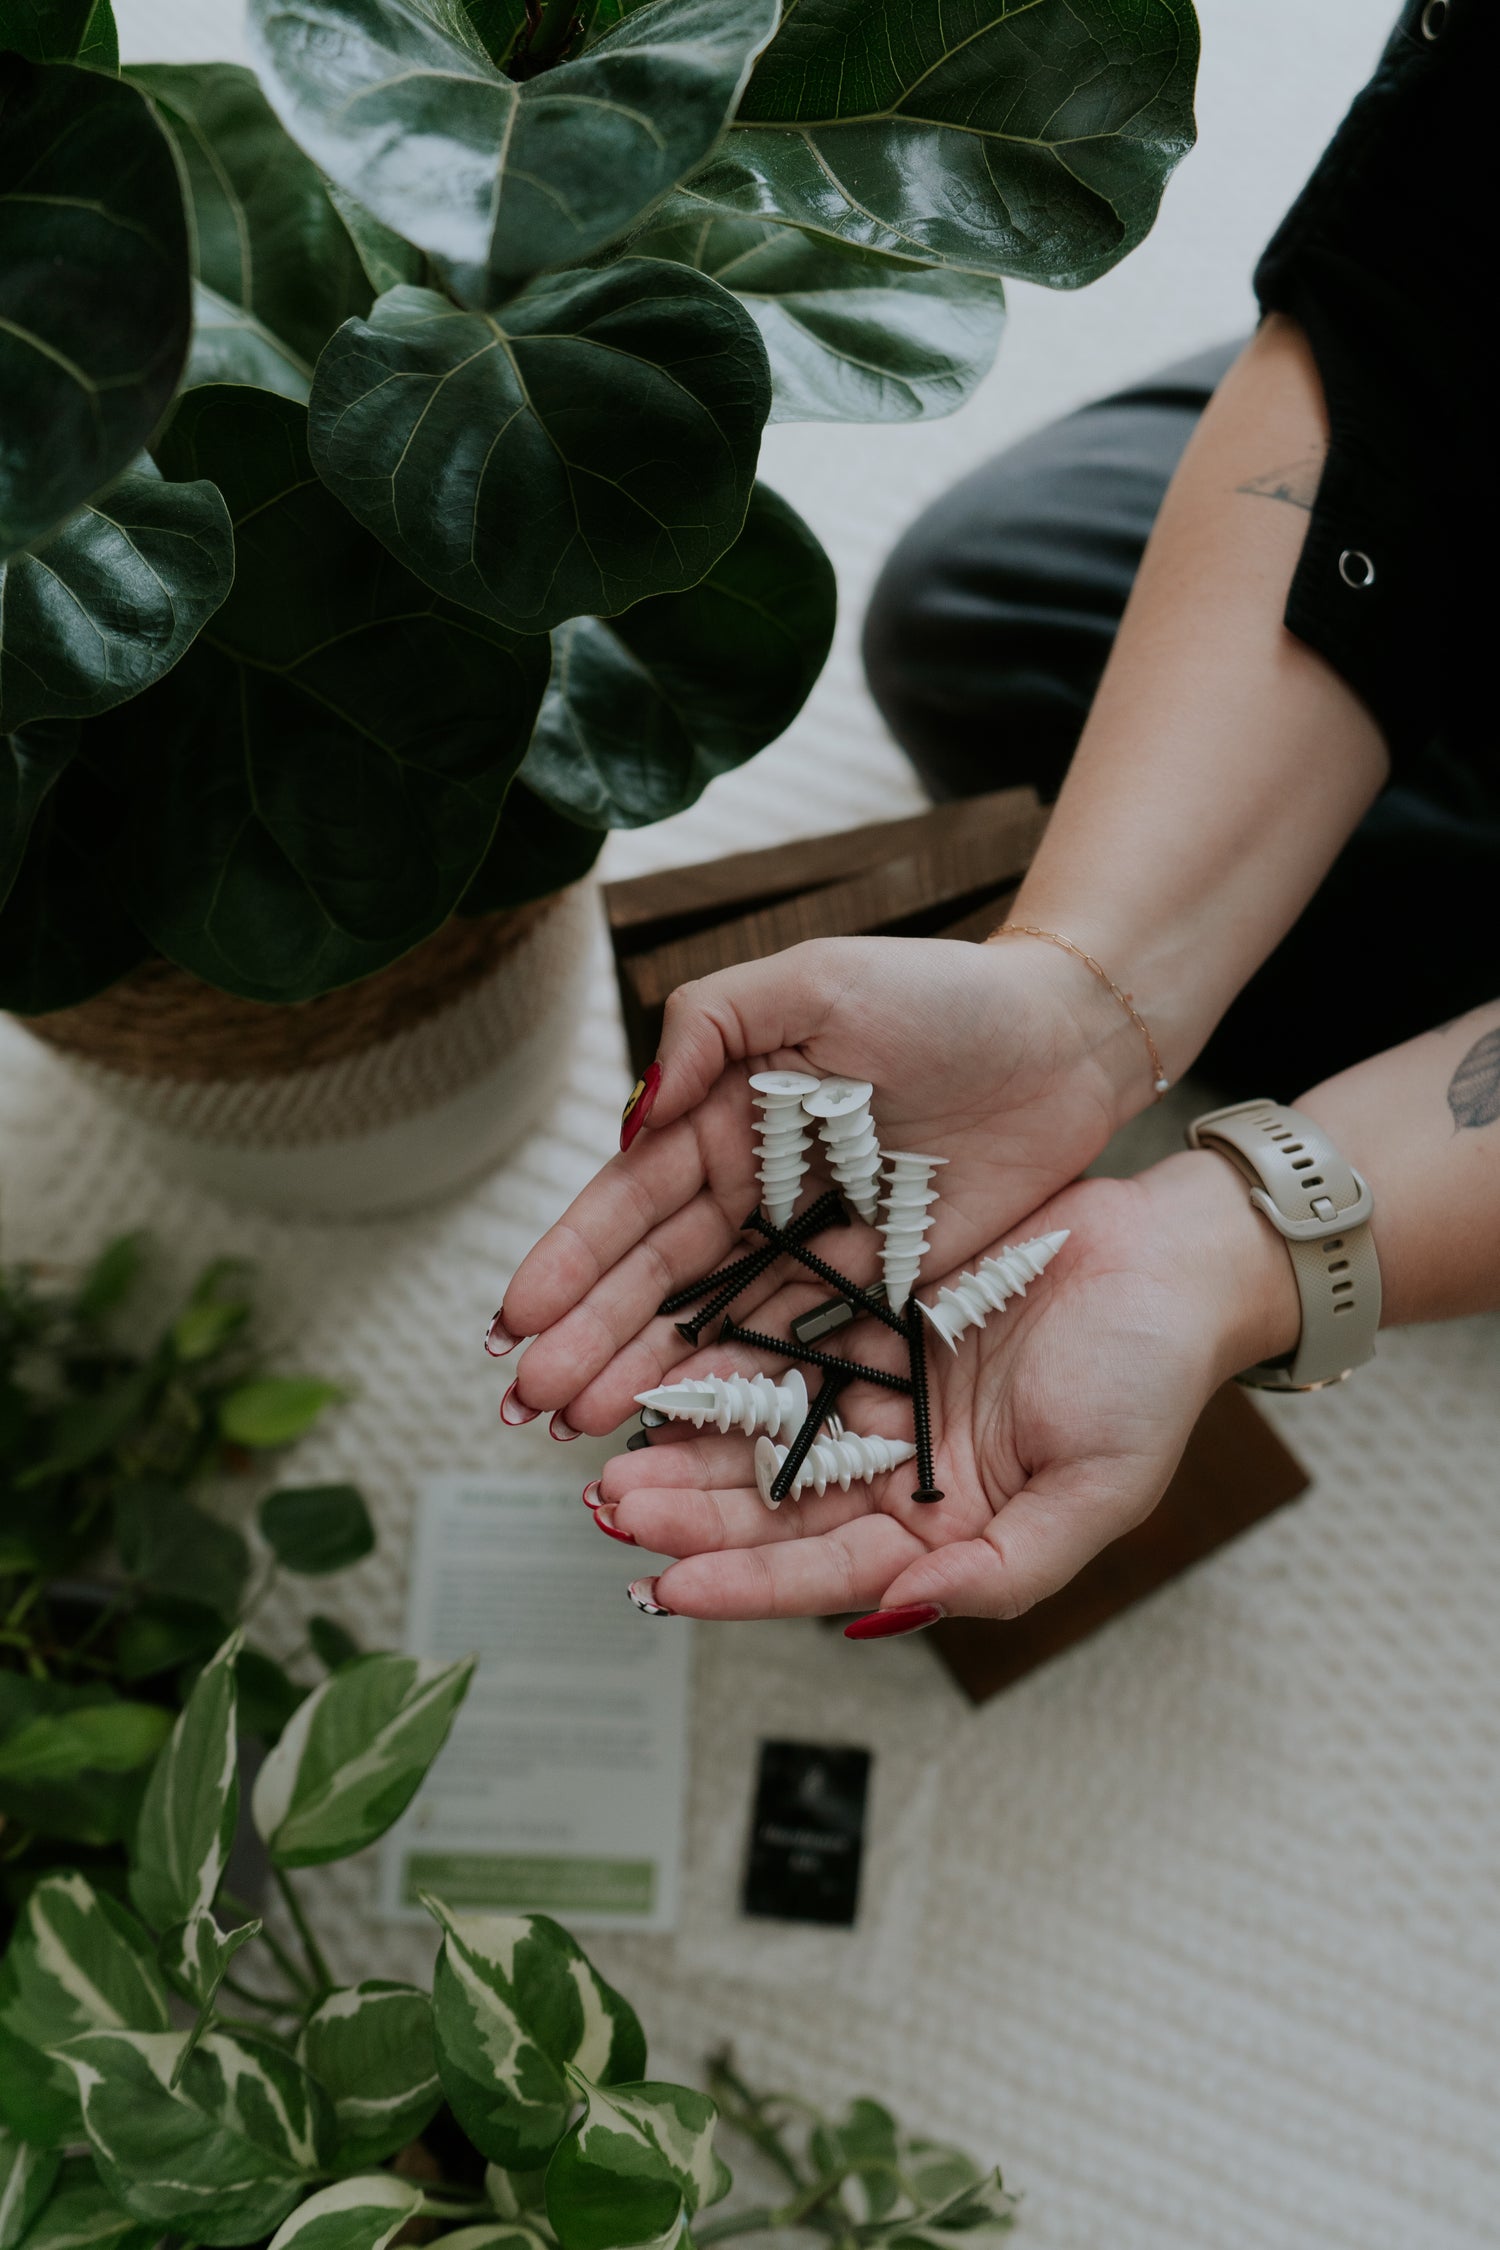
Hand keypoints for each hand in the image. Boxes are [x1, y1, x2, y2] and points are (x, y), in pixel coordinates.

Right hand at [500, 933, 1152, 1431]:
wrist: (1063, 1039)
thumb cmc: (939, 993)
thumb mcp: (811, 980)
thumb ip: (710, 1028)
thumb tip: (634, 1119)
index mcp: (726, 1116)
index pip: (632, 1199)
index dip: (570, 1259)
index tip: (513, 1318)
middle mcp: (755, 1187)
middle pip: (656, 1275)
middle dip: (586, 1336)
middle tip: (524, 1402)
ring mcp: (810, 1242)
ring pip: (710, 1320)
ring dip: (639, 1372)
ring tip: (574, 1425)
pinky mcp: (873, 1285)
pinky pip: (794, 1343)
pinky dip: (734, 1385)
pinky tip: (678, 1424)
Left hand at [585, 1152, 1300, 1626]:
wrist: (1173, 1254)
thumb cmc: (1152, 1375)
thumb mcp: (1096, 1492)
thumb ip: (999, 1568)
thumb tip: (898, 1613)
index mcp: (949, 1531)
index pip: (827, 1571)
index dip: (745, 1582)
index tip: (665, 1588)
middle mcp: (901, 1472)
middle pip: (772, 1506)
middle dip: (690, 1513)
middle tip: (609, 1508)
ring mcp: (879, 1394)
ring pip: (761, 1430)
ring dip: (688, 1446)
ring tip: (612, 1453)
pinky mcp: (866, 1320)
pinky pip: (779, 1344)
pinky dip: (722, 1361)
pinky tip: (663, 1370)